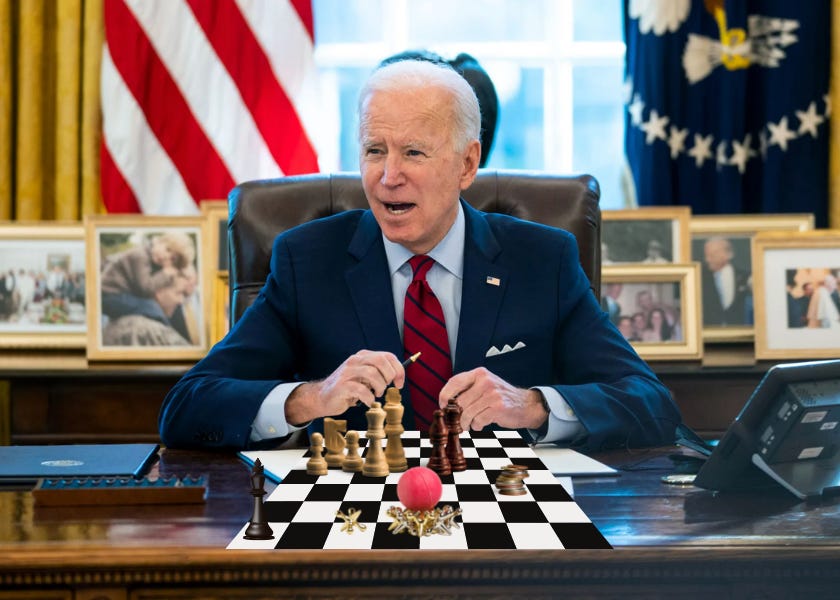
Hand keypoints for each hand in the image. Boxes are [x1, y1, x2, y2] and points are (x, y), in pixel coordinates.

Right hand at [285, 350, 404, 424]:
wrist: (322, 397)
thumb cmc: (348, 389)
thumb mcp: (364, 378)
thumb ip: (378, 374)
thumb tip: (398, 376)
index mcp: (362, 357)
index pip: (386, 356)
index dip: (398, 369)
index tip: (400, 383)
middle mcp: (354, 361)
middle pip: (380, 361)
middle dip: (389, 376)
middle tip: (387, 387)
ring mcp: (347, 372)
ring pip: (372, 374)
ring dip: (379, 387)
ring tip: (376, 394)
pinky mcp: (341, 386)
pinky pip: (361, 390)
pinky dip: (369, 398)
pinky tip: (367, 401)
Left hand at [439, 367, 548, 430]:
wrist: (526, 405)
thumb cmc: (500, 397)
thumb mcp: (484, 385)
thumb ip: (467, 390)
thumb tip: (445, 404)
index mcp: (479, 373)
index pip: (454, 382)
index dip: (444, 396)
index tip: (443, 407)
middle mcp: (485, 381)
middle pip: (459, 402)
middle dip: (456, 416)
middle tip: (458, 422)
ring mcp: (492, 394)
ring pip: (467, 413)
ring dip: (466, 423)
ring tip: (470, 424)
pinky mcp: (498, 407)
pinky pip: (478, 421)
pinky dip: (477, 426)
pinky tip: (481, 424)